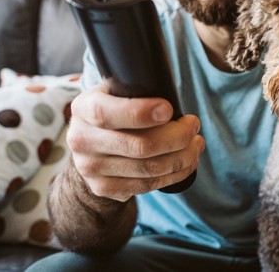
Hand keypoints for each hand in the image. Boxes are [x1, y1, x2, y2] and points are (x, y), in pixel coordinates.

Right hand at [67, 84, 204, 201]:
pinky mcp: (105, 188)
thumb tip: (171, 100)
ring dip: (183, 156)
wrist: (90, 143)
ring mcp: (91, 169)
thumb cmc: (114, 108)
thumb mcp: (115, 90)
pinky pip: (148, 185)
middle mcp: (81, 140)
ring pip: (149, 169)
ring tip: (197, 143)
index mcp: (83, 108)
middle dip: (177, 136)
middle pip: (139, 146)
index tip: (169, 109)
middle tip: (194, 125)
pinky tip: (188, 161)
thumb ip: (135, 90)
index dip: (141, 113)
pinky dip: (175, 174)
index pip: (106, 113)